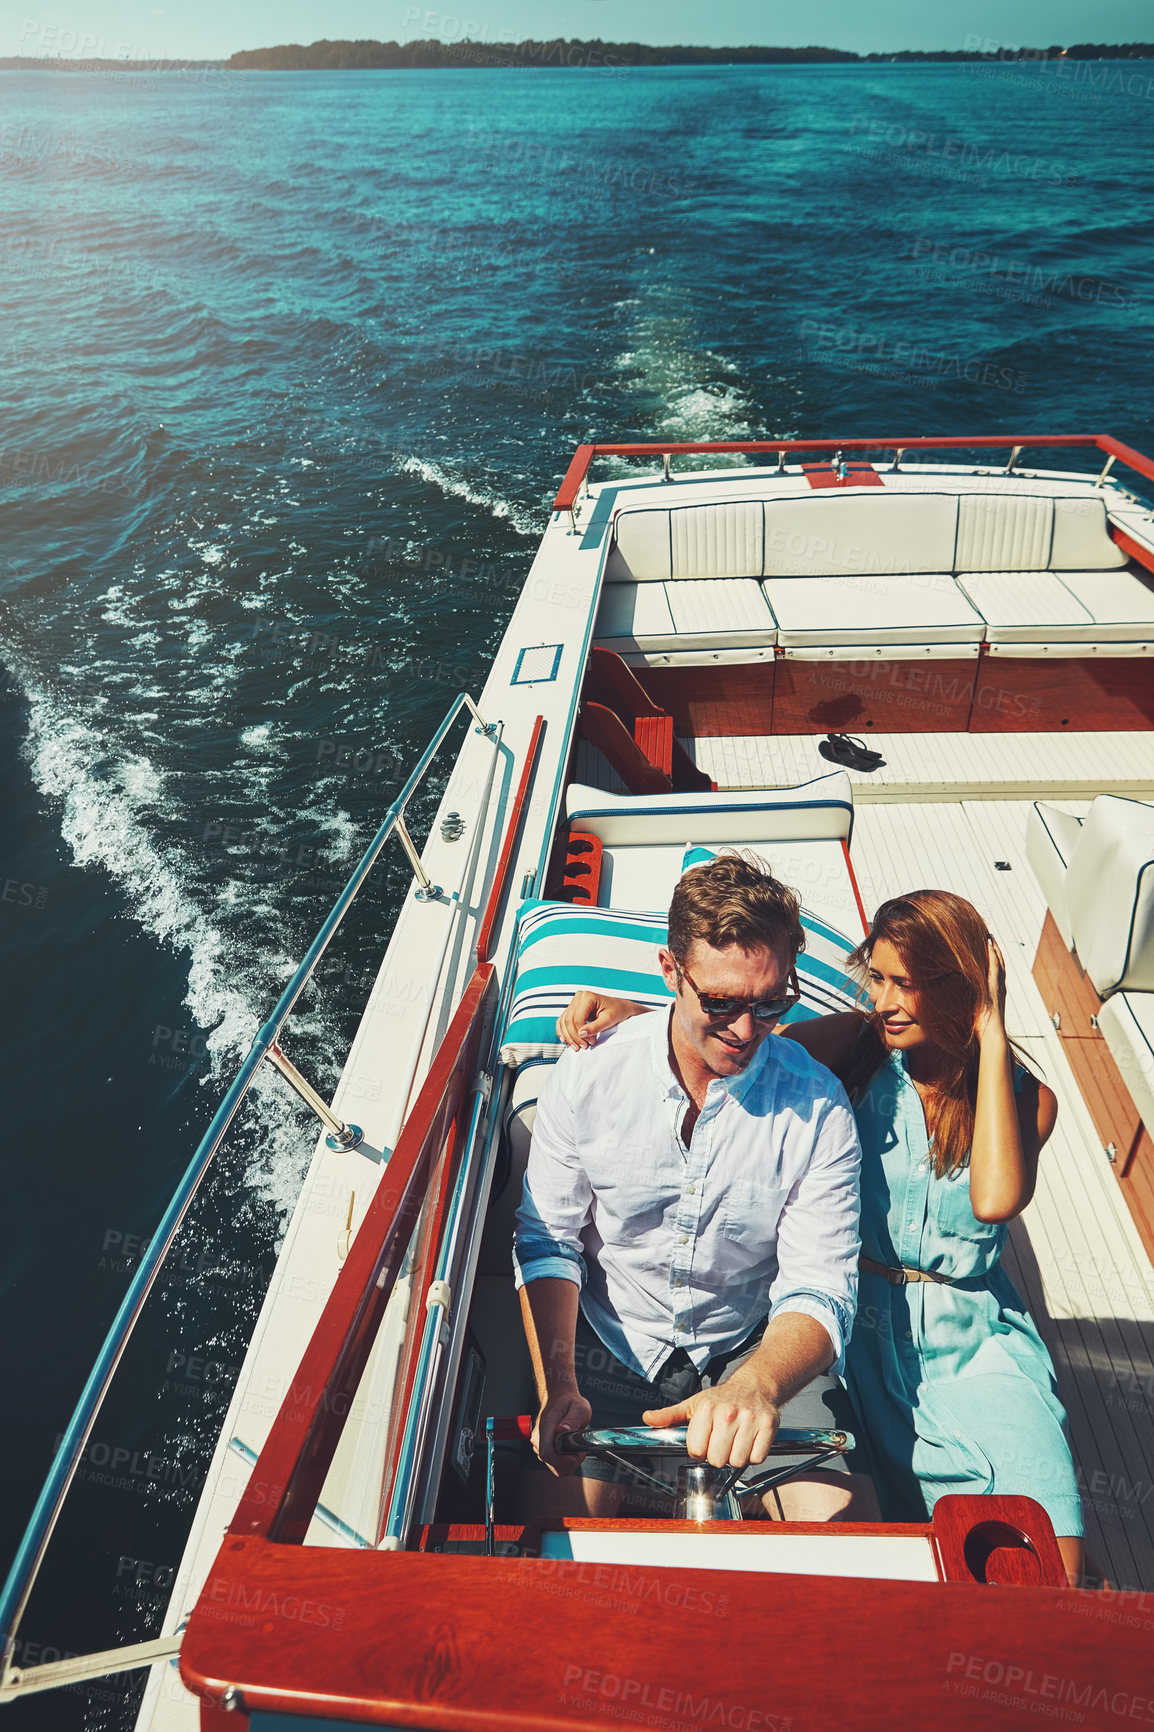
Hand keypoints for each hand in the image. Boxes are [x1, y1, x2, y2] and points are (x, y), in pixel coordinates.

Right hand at [532, 1386, 591, 1474]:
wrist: (560, 1398)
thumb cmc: (570, 1402)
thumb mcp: (579, 1407)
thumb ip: (573, 1419)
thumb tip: (564, 1430)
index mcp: (546, 1426)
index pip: (547, 1453)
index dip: (562, 1461)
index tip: (576, 1456)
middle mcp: (538, 1437)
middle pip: (552, 1464)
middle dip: (570, 1462)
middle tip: (580, 1450)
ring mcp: (539, 1444)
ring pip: (554, 1466)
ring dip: (569, 1462)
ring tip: (577, 1447)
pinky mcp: (542, 1449)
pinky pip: (554, 1464)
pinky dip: (565, 1461)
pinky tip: (571, 1449)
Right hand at [556, 991, 642, 1050]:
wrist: (621, 1008)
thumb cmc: (618, 1011)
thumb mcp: (609, 1020)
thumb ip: (595, 1027)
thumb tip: (581, 1034)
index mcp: (588, 997)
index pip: (577, 1018)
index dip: (581, 1033)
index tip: (590, 1042)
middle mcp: (579, 997)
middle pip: (568, 1020)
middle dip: (574, 1036)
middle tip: (583, 1046)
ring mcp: (575, 1002)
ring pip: (563, 1021)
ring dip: (568, 1036)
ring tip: (577, 1046)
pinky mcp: (573, 1009)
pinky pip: (562, 1020)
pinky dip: (563, 1031)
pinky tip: (566, 1040)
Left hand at [643, 1371, 780, 1469]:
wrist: (755, 1385)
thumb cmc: (721, 1398)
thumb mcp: (693, 1403)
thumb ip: (670, 1415)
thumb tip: (647, 1418)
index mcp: (707, 1408)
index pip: (696, 1450)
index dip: (699, 1450)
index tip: (705, 1441)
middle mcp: (728, 1413)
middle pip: (717, 1459)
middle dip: (717, 1455)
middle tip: (721, 1442)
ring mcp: (750, 1420)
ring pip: (737, 1461)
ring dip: (736, 1456)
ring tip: (735, 1441)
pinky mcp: (768, 1426)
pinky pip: (757, 1458)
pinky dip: (753, 1455)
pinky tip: (749, 1442)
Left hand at [975, 935, 1007, 1045]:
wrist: (992, 1036)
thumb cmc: (981, 1028)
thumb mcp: (973, 1011)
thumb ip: (967, 1002)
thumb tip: (953, 998)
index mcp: (994, 992)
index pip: (994, 971)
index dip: (992, 958)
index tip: (986, 946)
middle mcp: (999, 988)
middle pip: (999, 964)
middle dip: (994, 949)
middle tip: (989, 936)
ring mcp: (998, 988)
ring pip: (999, 963)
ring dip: (994, 949)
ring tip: (989, 937)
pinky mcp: (995, 989)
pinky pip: (995, 969)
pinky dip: (993, 957)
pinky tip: (989, 947)